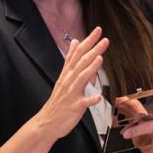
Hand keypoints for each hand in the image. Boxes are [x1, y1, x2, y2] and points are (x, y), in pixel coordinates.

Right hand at [34, 26, 108, 141]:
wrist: (47, 122)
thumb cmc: (59, 99)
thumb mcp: (64, 76)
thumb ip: (71, 59)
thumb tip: (76, 41)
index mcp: (68, 73)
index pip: (78, 53)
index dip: (88, 41)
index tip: (98, 30)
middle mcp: (69, 81)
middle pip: (82, 62)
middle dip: (93, 50)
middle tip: (105, 40)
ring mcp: (72, 94)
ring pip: (81, 79)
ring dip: (91, 69)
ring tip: (100, 58)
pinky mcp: (74, 107)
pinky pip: (84, 103)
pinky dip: (91, 99)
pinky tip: (99, 96)